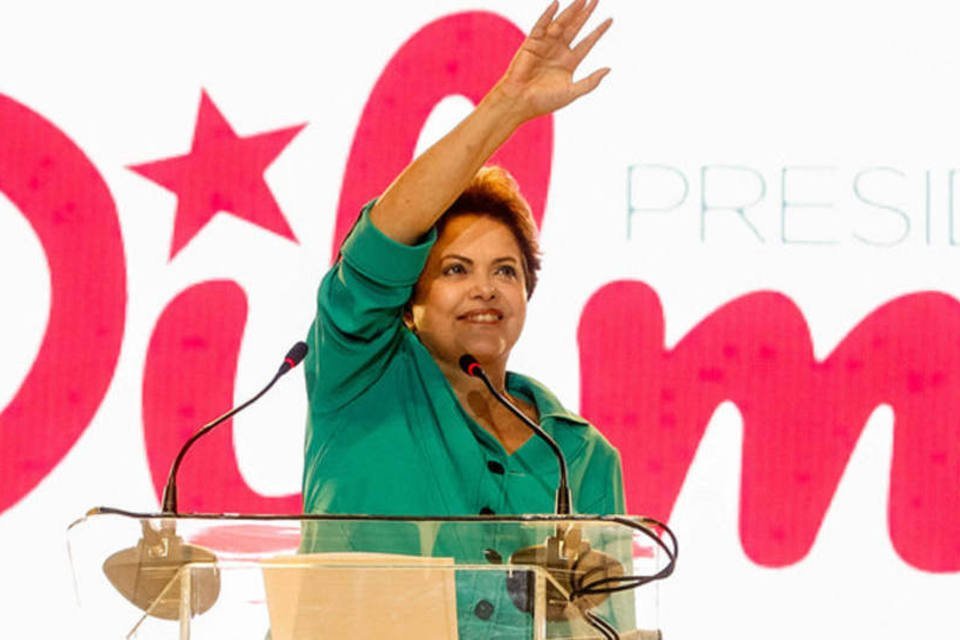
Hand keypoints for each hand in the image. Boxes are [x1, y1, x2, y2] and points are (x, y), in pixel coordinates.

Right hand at [494, 0, 611, 122]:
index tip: (610, 20)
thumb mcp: (571, 92)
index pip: (587, 43)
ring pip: (561, 24)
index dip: (598, 31)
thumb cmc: (544, 101)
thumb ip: (590, 82)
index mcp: (569, 63)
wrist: (519, 102)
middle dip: (585, 14)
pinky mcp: (531, 43)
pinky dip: (548, 15)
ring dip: (571, 11)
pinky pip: (541, 26)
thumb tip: (608, 69)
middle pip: (575, 28)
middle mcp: (558, 51)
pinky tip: (556, 4)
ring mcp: (545, 45)